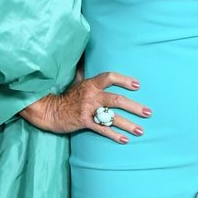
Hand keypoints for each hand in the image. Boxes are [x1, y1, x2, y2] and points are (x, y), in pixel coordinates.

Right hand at [19, 70, 150, 142]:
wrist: (49, 110)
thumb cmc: (66, 96)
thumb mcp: (76, 81)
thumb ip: (86, 72)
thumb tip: (87, 58)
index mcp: (91, 84)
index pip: (110, 77)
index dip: (124, 80)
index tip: (137, 85)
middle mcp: (91, 95)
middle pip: (117, 100)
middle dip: (135, 107)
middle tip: (148, 113)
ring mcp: (88, 109)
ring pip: (112, 117)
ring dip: (128, 124)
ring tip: (141, 131)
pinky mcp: (84, 122)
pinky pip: (102, 129)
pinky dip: (114, 135)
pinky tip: (125, 140)